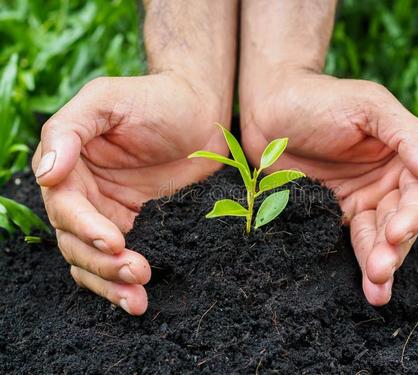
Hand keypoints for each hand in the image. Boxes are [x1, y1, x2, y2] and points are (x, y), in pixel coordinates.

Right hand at [32, 73, 228, 314]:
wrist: (201, 112)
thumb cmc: (154, 99)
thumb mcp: (106, 100)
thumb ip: (70, 130)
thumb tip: (46, 174)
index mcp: (70, 165)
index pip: (65, 207)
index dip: (84, 227)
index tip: (113, 239)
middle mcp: (84, 193)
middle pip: (75, 241)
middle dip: (101, 262)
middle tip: (136, 271)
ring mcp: (110, 212)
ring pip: (93, 259)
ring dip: (111, 282)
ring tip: (137, 297)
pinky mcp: (139, 224)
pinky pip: (121, 258)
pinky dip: (124, 281)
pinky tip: (138, 297)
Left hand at [240, 69, 417, 304]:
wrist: (269, 107)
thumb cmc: (321, 99)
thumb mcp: (369, 106)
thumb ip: (408, 136)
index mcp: (401, 155)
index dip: (412, 215)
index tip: (395, 231)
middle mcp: (384, 180)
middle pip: (401, 221)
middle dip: (394, 248)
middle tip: (381, 269)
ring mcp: (358, 198)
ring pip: (378, 237)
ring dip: (379, 262)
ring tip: (376, 288)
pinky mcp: (331, 212)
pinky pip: (350, 239)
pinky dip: (358, 260)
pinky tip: (367, 284)